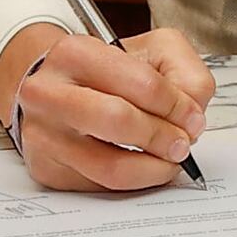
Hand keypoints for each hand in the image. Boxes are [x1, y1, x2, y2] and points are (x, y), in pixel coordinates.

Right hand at [0, 21, 216, 195]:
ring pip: (108, 166)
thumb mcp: (153, 50)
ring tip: (167, 161)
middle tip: (182, 144)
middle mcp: (48, 93)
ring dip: (151, 168)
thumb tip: (191, 119)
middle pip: (118, 122)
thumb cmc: (108, 70)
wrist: (58, 89)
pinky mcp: (46, 169)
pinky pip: (98, 186)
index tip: (193, 118)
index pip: (141, 83)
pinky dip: (132, 181)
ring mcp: (43, 135)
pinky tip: (142, 167)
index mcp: (75, 54)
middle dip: (162, 137)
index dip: (177, 105)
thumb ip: (184, 73)